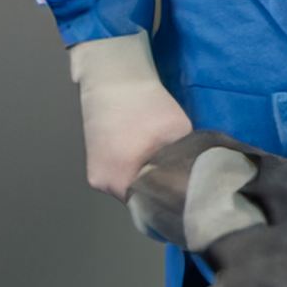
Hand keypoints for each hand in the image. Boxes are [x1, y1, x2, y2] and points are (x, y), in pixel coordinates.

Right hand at [72, 32, 194, 198]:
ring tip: (162, 163)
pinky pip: (118, 177)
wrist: (114, 81)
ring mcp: (96, 176)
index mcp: (123, 180)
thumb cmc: (148, 105)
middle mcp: (104, 185)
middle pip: (139, 198)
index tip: (187, 195)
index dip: (170, 200)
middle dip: (159, 190)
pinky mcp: (93, 166)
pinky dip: (133, 170)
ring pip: (128, 187)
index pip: (152, 205)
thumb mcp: (178, 132)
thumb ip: (182, 160)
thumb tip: (193, 176)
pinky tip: (144, 155)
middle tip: (179, 178)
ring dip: (145, 179)